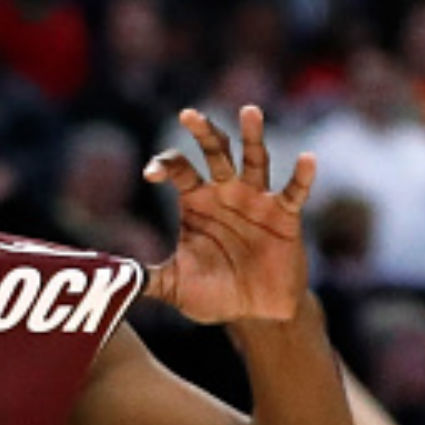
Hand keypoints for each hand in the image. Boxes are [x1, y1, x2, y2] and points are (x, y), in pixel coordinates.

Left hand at [143, 106, 314, 324]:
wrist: (256, 313)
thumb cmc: (215, 293)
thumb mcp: (177, 288)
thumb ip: (150, 280)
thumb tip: (117, 281)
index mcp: (196, 202)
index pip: (179, 170)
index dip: (165, 165)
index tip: (151, 173)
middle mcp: (226, 192)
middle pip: (215, 152)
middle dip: (203, 134)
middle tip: (188, 115)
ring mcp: (256, 200)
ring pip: (255, 160)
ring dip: (252, 136)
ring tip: (249, 111)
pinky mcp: (285, 216)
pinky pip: (294, 192)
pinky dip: (302, 176)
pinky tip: (307, 158)